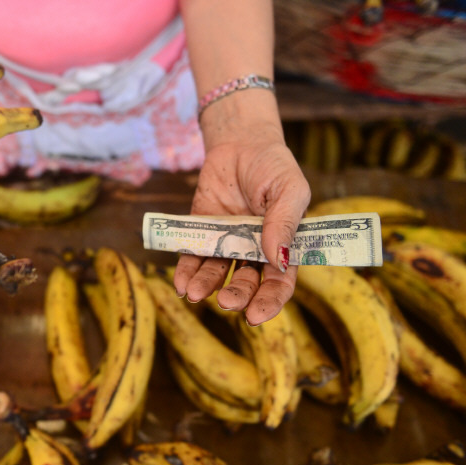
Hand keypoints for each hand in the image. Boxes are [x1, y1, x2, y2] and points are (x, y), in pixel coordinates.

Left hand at [172, 120, 310, 325]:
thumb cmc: (273, 165)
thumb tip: (279, 259)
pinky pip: (192, 257)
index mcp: (282, 245)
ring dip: (206, 286)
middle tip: (226, 303)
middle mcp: (253, 250)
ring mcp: (226, 243)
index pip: (279, 281)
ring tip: (195, 294)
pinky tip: (180, 283)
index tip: (256, 316)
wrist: (240, 142)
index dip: (269, 301)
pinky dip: (186, 271)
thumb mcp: (289, 189)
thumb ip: (285, 222)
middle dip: (237, 295)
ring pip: (216, 273)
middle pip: (246, 282)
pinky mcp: (201, 232)